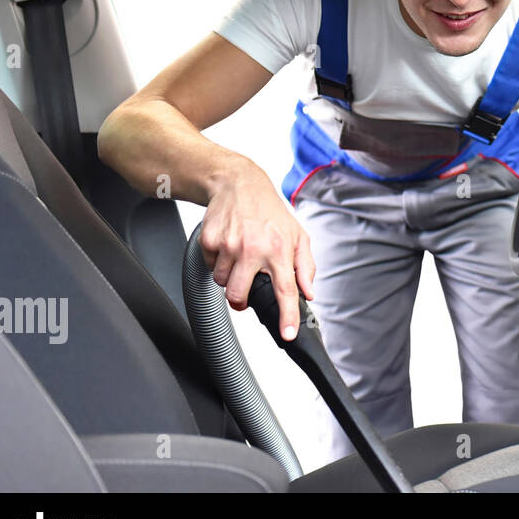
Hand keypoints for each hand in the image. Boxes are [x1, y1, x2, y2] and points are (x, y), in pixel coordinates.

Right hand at [200, 163, 315, 340]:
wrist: (240, 184)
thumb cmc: (270, 212)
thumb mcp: (298, 235)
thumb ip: (305, 266)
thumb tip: (308, 292)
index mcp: (280, 249)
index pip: (286, 290)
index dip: (286, 316)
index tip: (287, 334)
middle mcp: (254, 249)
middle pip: (239, 297)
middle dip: (241, 301)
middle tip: (245, 293)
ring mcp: (229, 245)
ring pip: (223, 283)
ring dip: (231, 277)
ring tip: (240, 257)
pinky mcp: (210, 240)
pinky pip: (211, 266)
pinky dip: (218, 261)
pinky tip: (229, 246)